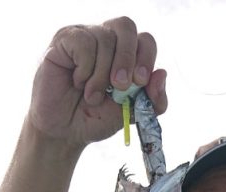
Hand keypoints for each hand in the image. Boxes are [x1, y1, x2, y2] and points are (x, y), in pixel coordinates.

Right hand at [28, 17, 166, 148]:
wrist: (63, 132)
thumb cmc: (94, 119)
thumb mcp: (129, 114)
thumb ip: (151, 101)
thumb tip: (162, 74)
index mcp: (125, 55)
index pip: (145, 40)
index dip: (146, 58)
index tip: (140, 82)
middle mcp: (106, 40)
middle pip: (126, 26)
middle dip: (127, 58)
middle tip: (119, 85)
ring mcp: (85, 36)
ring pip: (105, 38)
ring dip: (101, 75)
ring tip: (91, 95)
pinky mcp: (64, 39)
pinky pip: (84, 43)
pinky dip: (85, 69)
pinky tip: (77, 83)